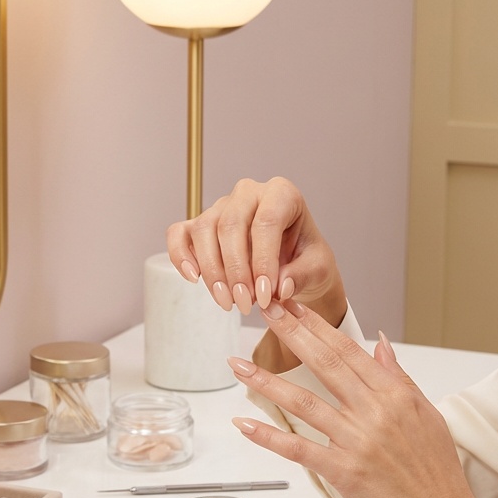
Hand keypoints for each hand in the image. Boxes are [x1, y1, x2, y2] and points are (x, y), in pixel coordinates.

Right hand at [166, 177, 345, 322]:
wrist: (294, 264)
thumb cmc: (306, 258)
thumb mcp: (318, 269)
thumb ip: (302, 275)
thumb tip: (279, 287)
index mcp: (282, 194)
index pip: (267, 221)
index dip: (264, 260)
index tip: (267, 295)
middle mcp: (248, 194)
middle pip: (230, 224)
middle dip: (236, 270)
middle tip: (246, 303)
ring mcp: (221, 207)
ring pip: (204, 230)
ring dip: (213, 272)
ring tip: (228, 302)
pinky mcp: (200, 225)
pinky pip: (179, 234)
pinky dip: (181, 255)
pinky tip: (194, 278)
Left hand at [227, 300, 497, 497]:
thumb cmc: (438, 476)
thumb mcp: (428, 416)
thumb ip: (400, 378)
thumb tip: (381, 345)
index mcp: (396, 395)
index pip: (349, 351)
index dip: (318, 327)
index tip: (295, 308)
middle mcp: (375, 412)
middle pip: (325, 364)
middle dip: (292, 334)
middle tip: (266, 311)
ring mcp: (357, 441)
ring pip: (304, 402)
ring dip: (266, 382)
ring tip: (237, 366)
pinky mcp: (344, 471)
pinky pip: (299, 448)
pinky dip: (269, 437)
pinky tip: (245, 424)